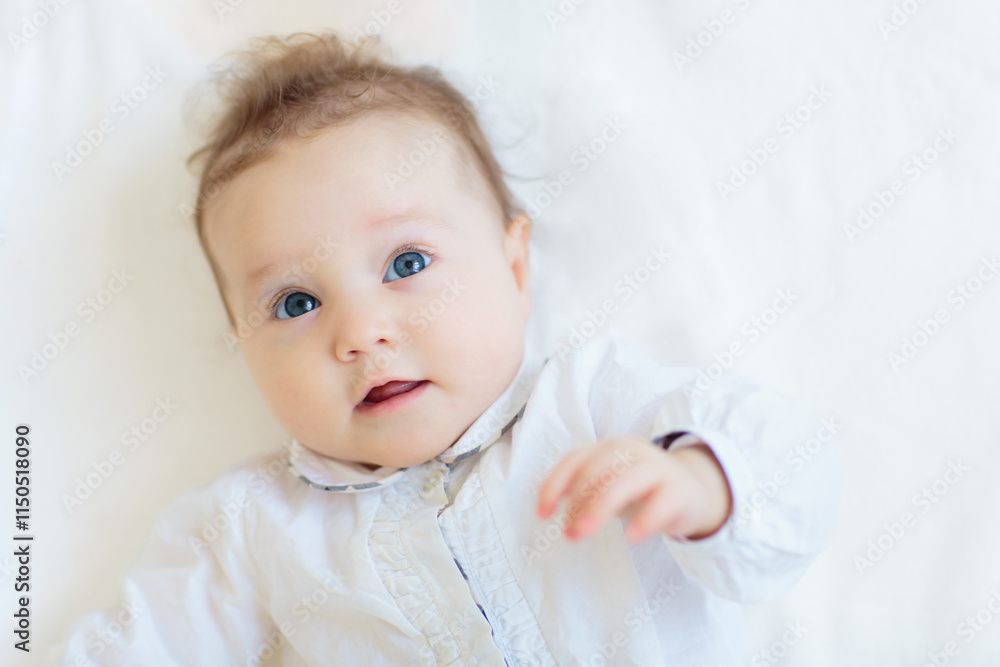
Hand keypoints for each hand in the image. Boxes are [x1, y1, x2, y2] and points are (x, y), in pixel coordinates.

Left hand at [535, 436, 732, 542]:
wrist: (693, 490)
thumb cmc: (641, 489)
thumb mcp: (608, 484)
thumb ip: (581, 491)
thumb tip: (546, 509)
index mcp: (608, 449)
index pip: (574, 460)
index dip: (554, 485)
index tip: (542, 515)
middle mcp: (630, 452)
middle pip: (596, 470)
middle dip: (577, 502)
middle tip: (569, 533)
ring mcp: (656, 468)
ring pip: (624, 481)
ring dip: (599, 508)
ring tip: (585, 533)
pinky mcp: (679, 490)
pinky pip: (660, 503)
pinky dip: (645, 519)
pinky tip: (632, 537)